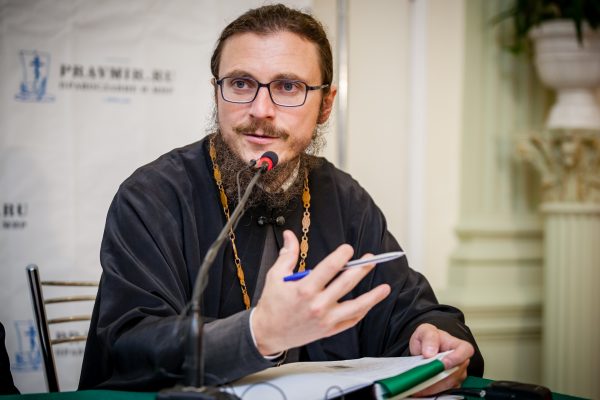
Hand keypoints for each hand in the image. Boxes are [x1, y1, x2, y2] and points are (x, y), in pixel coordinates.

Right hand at [252, 230, 390, 355]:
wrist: (268, 333)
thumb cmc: (272, 304)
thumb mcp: (275, 276)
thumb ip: (287, 254)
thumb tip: (291, 235)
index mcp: (304, 289)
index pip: (329, 268)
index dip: (342, 256)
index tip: (348, 249)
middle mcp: (317, 304)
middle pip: (346, 284)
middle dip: (361, 269)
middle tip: (371, 260)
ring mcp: (325, 319)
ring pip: (355, 307)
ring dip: (372, 297)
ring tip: (385, 288)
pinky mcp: (328, 330)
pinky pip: (350, 321)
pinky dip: (361, 312)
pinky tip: (369, 304)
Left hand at [408, 323, 473, 396]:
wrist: (424, 349)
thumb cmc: (429, 338)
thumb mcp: (426, 331)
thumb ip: (429, 338)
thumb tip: (430, 352)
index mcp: (458, 346)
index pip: (465, 351)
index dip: (457, 357)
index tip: (444, 363)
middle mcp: (460, 361)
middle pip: (456, 371)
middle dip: (440, 375)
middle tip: (424, 376)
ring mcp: (456, 375)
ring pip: (449, 383)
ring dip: (434, 385)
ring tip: (419, 384)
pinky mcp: (449, 384)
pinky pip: (443, 390)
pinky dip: (432, 390)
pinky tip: (421, 388)